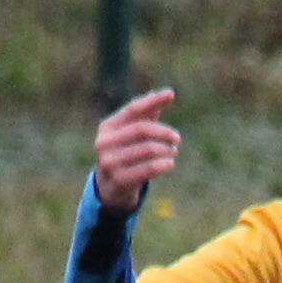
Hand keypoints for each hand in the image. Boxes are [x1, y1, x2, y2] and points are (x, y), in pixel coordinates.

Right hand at [94, 87, 180, 211]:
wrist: (110, 188)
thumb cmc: (125, 154)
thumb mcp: (131, 134)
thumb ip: (147, 115)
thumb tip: (167, 94)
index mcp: (107, 126)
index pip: (133, 109)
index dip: (152, 101)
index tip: (171, 95)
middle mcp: (104, 142)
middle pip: (142, 129)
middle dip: (163, 132)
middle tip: (177, 138)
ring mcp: (110, 162)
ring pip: (148, 149)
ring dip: (166, 150)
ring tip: (173, 152)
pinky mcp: (119, 180)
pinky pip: (148, 168)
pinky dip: (163, 164)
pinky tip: (170, 163)